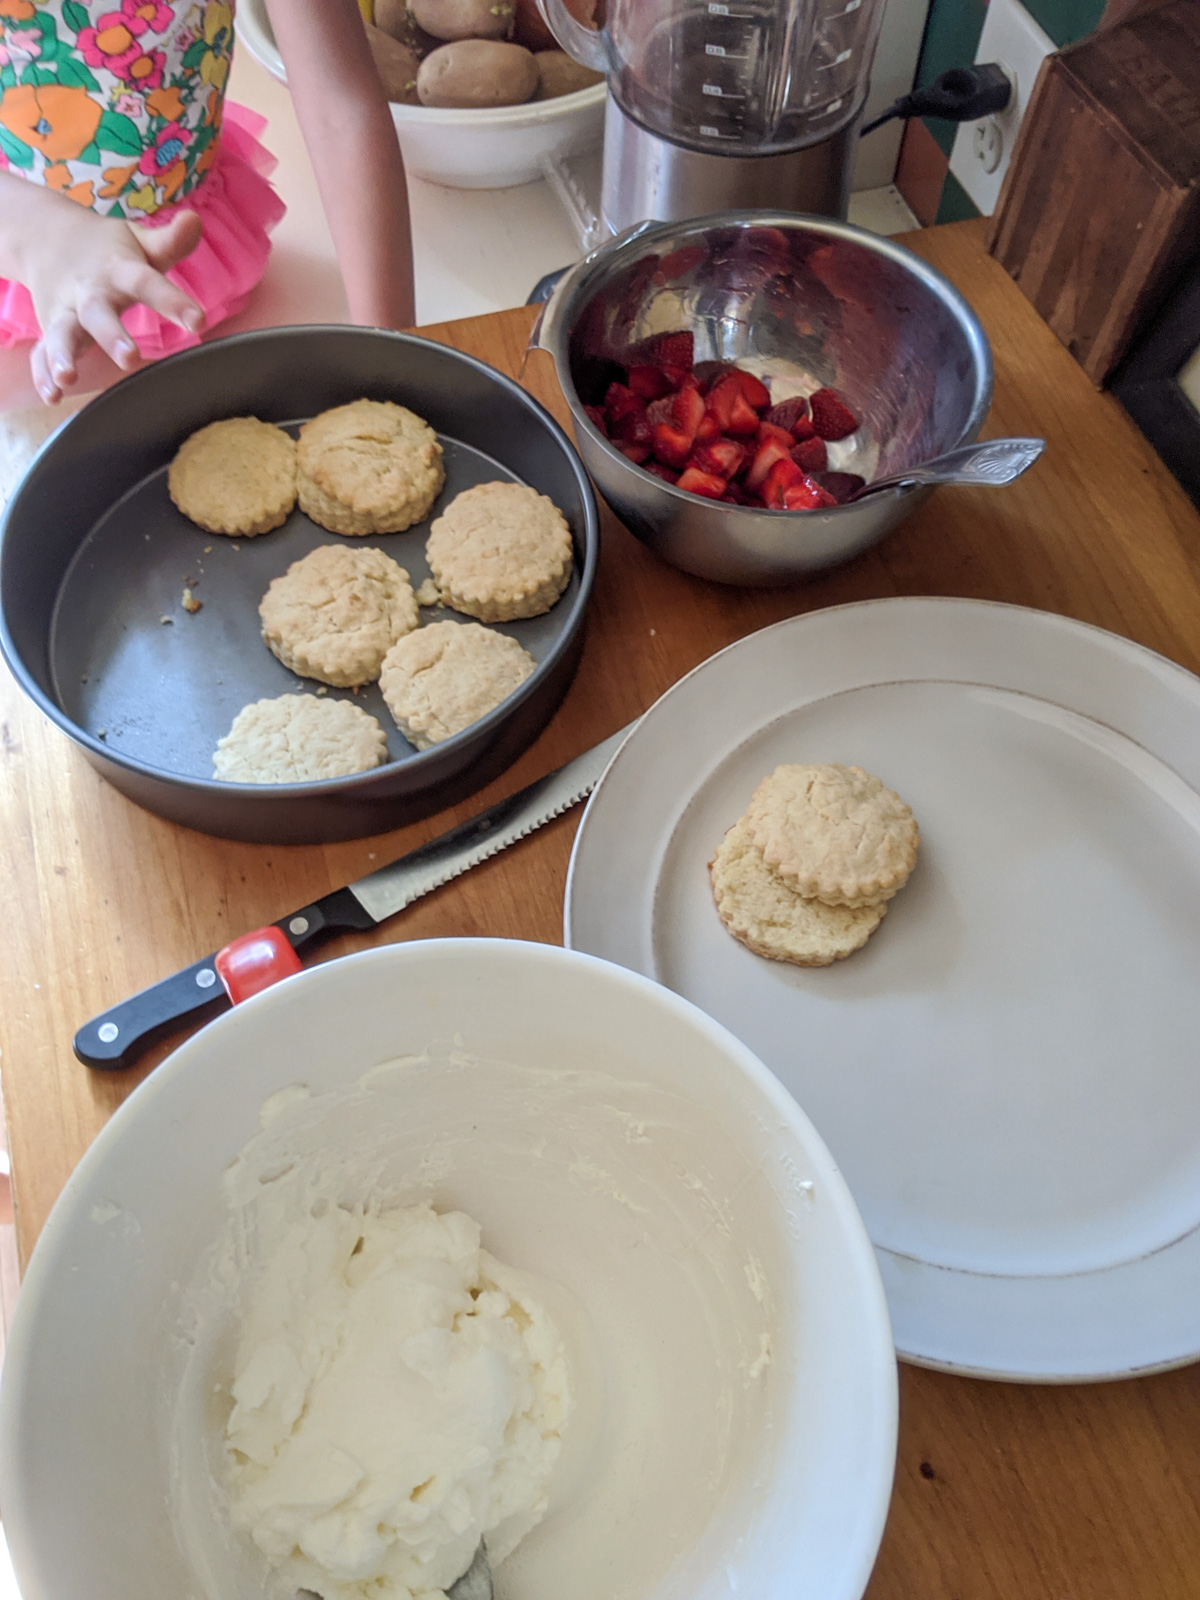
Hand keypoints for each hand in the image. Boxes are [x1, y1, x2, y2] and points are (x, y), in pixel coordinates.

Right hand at [0, 173, 205, 402]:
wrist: (45, 235)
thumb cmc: (110, 250)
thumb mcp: (139, 240)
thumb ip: (169, 241)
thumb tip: (194, 221)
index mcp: (119, 270)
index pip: (148, 284)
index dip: (173, 301)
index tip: (198, 320)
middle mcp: (90, 292)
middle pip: (98, 314)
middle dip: (112, 336)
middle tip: (129, 358)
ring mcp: (66, 311)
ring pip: (62, 334)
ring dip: (62, 355)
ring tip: (67, 378)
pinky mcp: (51, 328)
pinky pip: (42, 352)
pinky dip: (43, 373)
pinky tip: (52, 395)